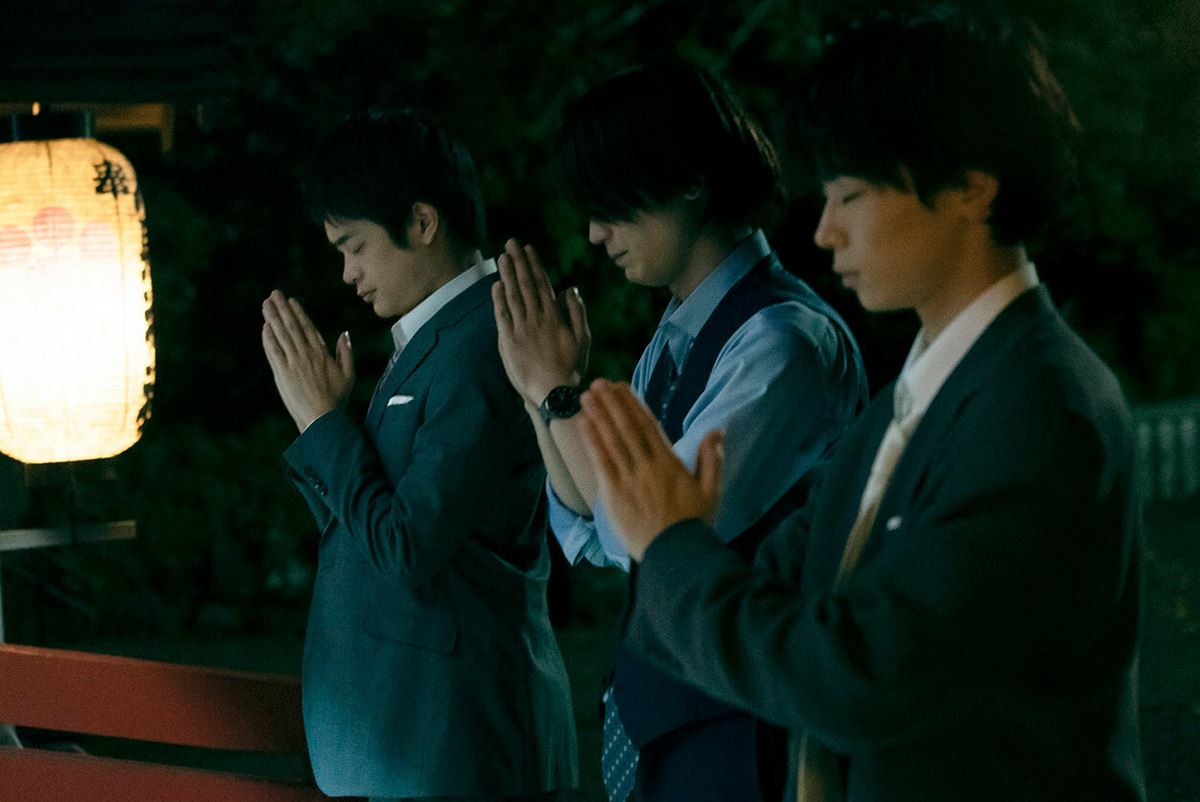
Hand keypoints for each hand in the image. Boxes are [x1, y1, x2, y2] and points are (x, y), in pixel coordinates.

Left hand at [261, 290, 354, 431]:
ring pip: (281, 335)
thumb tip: (344, 333)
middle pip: (292, 326)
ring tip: (266, 304)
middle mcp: (307, 354)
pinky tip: (265, 327)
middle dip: (282, 309)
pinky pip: (273, 351)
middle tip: (274, 294)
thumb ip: (346, 352)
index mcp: (323, 353)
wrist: (322, 418)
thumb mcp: (349, 374)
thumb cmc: (337, 399)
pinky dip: (268, 338)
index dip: (298, 313)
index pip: (308, 327)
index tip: (291, 301)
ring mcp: (293, 363)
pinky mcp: (282, 373)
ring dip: (273, 318)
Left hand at [492, 238, 589, 405]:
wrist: (554, 393)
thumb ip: (577, 312)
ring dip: (507, 275)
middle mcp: (538, 318)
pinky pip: (502, 316)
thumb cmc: (571, 367)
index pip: (542, 284)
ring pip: (513, 296)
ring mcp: (522, 329)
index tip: (528, 249)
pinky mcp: (509, 341)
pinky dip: (498, 300)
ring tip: (502, 257)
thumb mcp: (583, 338)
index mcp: (555, 316)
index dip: (534, 265)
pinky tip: (496, 285)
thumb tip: (569, 289)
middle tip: (510, 243)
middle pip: (526, 284)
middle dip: (518, 262)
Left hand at [579, 379, 723, 559]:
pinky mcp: (614, 494)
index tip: (621, 387)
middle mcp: (647, 465)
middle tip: (598, 383)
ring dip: (599, 416)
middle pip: (627, 428)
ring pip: (612, 440)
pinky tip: (584, 425)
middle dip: (612, 403)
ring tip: (587, 396)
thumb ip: (712, 459)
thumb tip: (716, 430)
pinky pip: (602, 462)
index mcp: (669, 462)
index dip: (633, 404)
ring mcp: (629, 479)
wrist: (675, 554)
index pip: (648, 425)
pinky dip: (593, 441)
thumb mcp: (711, 491)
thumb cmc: (693, 524)